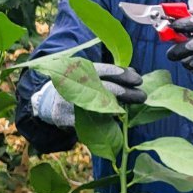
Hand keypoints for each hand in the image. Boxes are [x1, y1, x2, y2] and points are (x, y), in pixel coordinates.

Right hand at [30, 63, 144, 126]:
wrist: (50, 102)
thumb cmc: (79, 86)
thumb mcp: (92, 76)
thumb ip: (111, 74)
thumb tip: (134, 73)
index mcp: (77, 70)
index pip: (102, 70)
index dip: (121, 74)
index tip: (138, 80)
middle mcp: (71, 84)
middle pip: (103, 88)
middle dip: (125, 93)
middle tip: (142, 96)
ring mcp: (66, 102)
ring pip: (97, 106)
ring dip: (116, 108)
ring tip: (127, 109)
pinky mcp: (63, 118)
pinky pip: (88, 122)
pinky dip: (103, 122)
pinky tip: (112, 120)